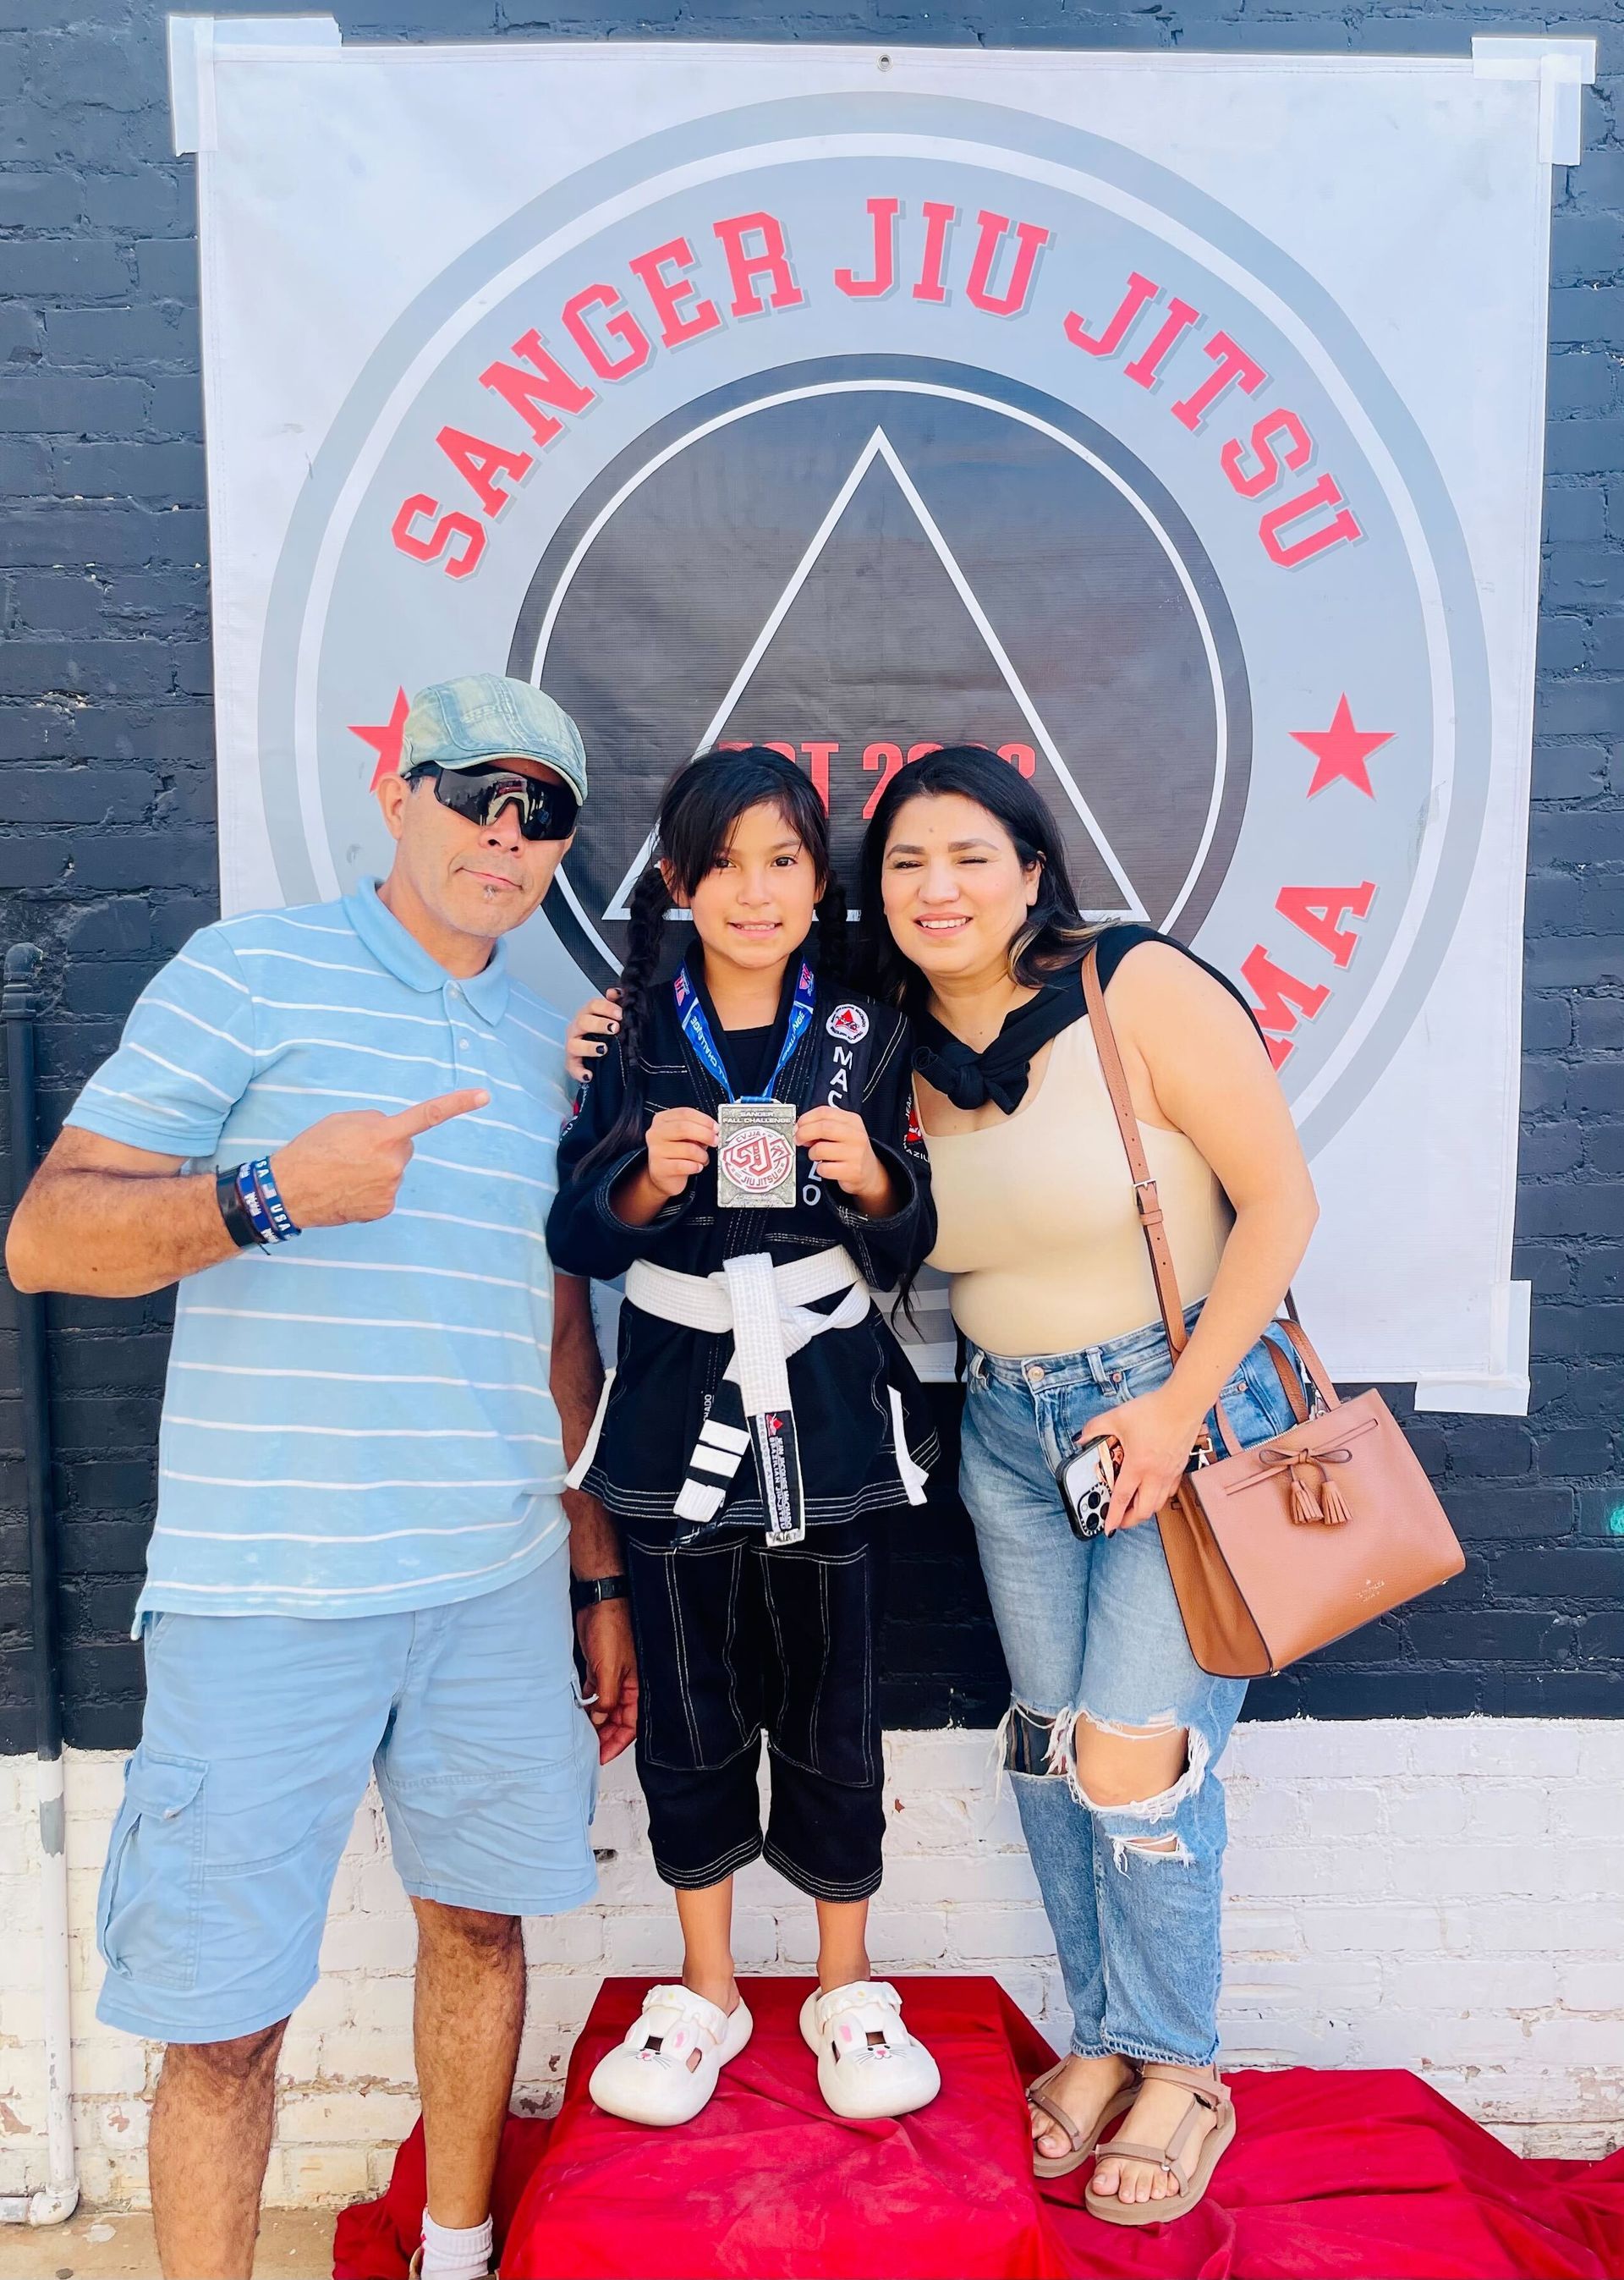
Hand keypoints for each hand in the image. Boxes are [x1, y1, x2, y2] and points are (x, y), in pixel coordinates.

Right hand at [270, 1091, 487, 1228]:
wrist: (289, 1190)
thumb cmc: (313, 1149)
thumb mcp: (343, 1120)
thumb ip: (375, 1121)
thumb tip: (393, 1133)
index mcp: (383, 1134)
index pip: (428, 1116)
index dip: (458, 1104)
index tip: (484, 1096)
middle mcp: (393, 1163)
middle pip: (404, 1146)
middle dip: (386, 1145)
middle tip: (354, 1151)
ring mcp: (391, 1188)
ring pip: (393, 1170)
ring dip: (376, 1167)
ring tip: (346, 1170)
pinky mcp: (384, 1208)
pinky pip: (386, 1190)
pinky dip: (371, 1188)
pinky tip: (349, 1188)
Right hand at [566, 989, 620, 1081]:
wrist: (593, 1054)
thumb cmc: (601, 1033)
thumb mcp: (610, 1017)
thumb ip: (614, 1003)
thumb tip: (616, 992)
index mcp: (587, 1014)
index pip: (593, 1005)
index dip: (607, 1008)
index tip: (620, 1014)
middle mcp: (577, 1028)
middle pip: (583, 1022)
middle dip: (600, 1024)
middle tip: (615, 1029)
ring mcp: (572, 1045)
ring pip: (574, 1044)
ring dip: (589, 1047)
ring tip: (604, 1049)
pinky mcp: (572, 1063)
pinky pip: (573, 1068)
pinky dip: (580, 1072)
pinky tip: (590, 1075)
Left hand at [576, 1599, 637, 1762]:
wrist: (600, 1603)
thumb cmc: (613, 1628)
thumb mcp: (610, 1669)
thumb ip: (606, 1697)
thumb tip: (601, 1719)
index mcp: (635, 1687)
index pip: (630, 1724)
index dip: (617, 1743)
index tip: (602, 1756)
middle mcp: (626, 1685)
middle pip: (618, 1720)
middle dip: (605, 1736)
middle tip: (589, 1750)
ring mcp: (612, 1677)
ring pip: (605, 1709)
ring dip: (595, 1722)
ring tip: (581, 1735)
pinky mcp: (599, 1668)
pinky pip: (595, 1694)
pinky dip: (588, 1706)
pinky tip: (578, 1714)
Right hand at [644, 1107, 716, 1199]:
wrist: (663, 1176)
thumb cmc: (676, 1154)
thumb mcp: (684, 1137)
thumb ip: (696, 1130)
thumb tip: (713, 1130)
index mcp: (662, 1120)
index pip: (685, 1113)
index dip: (704, 1119)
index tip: (715, 1127)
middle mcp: (656, 1133)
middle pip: (684, 1128)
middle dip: (705, 1134)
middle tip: (715, 1141)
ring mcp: (656, 1151)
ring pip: (688, 1149)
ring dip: (702, 1155)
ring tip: (703, 1158)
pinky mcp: (660, 1168)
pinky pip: (684, 1166)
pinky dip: (695, 1167)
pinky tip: (697, 1167)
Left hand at [795, 1106, 890, 1211]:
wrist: (870, 1172)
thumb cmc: (850, 1149)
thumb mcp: (843, 1131)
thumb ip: (823, 1126)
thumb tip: (799, 1129)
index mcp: (852, 1120)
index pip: (825, 1112)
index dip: (806, 1118)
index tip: (798, 1126)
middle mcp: (856, 1135)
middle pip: (823, 1128)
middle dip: (804, 1133)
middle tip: (798, 1140)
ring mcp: (855, 1154)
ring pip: (820, 1149)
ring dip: (812, 1153)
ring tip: (816, 1156)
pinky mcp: (852, 1171)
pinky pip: (824, 1169)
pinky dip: (819, 1169)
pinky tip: (825, 1167)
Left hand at [1090, 1384, 1206, 1532]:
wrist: (1183, 1404)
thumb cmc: (1153, 1411)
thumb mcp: (1116, 1417)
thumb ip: (1095, 1429)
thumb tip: (1082, 1439)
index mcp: (1138, 1465)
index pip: (1122, 1498)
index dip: (1113, 1516)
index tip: (1108, 1529)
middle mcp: (1155, 1474)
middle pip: (1144, 1510)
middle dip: (1130, 1520)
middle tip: (1119, 1519)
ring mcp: (1170, 1473)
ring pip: (1159, 1504)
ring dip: (1145, 1510)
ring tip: (1133, 1508)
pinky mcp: (1180, 1467)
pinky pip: (1170, 1491)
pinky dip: (1160, 1498)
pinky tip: (1153, 1491)